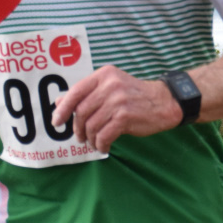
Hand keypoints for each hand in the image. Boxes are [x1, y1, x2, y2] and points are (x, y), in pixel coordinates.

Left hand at [51, 65, 181, 152]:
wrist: (165, 102)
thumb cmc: (135, 96)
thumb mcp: (110, 88)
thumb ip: (86, 94)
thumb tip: (58, 102)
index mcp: (104, 75)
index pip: (76, 92)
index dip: (63, 109)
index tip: (56, 122)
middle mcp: (110, 86)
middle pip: (82, 111)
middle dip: (78, 128)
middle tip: (80, 137)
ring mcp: (118, 101)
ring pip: (91, 125)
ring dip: (90, 138)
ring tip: (94, 143)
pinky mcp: (125, 117)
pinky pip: (104, 135)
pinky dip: (101, 144)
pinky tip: (104, 147)